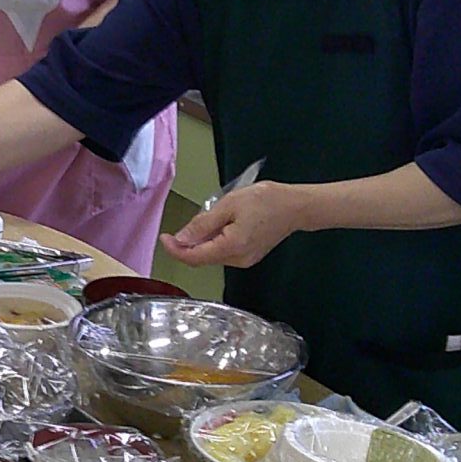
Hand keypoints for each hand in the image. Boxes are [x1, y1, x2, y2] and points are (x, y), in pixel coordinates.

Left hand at [163, 178, 304, 269]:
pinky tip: (218, 226)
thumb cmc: (265, 200)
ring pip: (212, 256)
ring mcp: (244, 260)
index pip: (194, 257)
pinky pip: (224, 252)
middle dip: (187, 245)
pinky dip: (214, 242)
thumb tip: (182, 239)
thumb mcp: (229, 205)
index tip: (164, 238)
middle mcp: (237, 260)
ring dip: (201, 243)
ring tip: (206, 220)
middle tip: (180, 227)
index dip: (175, 250)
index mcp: (231, 247)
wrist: (296, 206)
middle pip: (202, 259)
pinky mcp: (249, 257)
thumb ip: (203, 224)